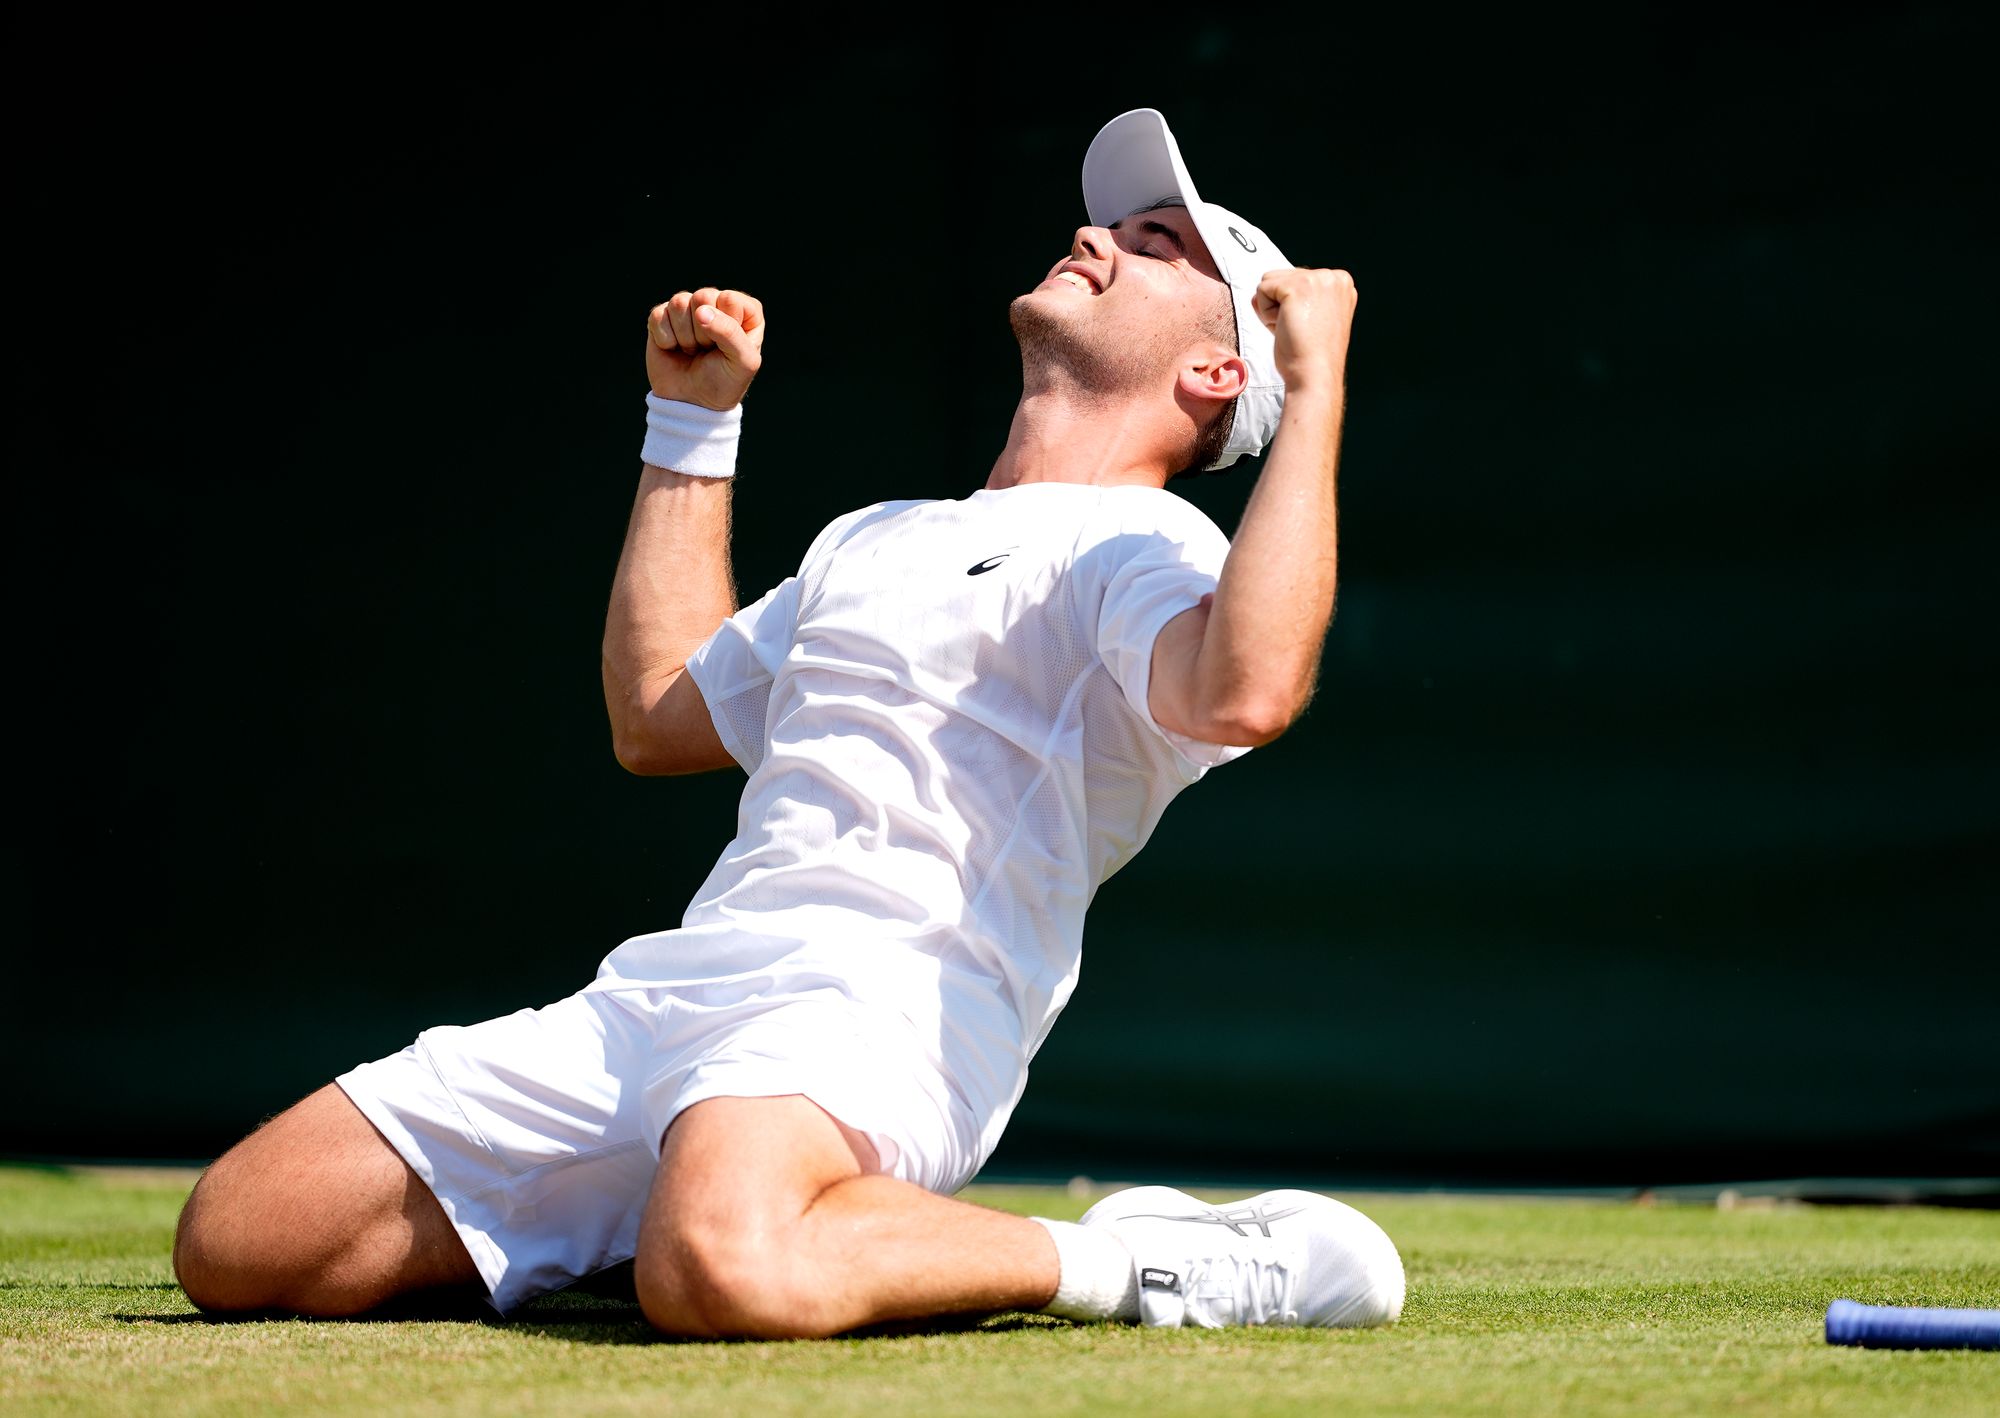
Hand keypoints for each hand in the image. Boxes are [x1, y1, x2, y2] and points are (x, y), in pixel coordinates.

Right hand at [646, 288, 764, 410]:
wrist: (691, 403)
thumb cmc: (724, 382)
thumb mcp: (742, 363)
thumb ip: (731, 333)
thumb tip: (701, 311)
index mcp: (744, 311)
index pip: (729, 299)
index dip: (725, 326)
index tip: (727, 348)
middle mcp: (716, 304)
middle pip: (703, 296)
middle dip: (703, 331)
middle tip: (707, 350)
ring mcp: (688, 309)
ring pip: (679, 302)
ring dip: (685, 336)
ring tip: (693, 351)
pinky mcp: (663, 317)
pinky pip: (659, 315)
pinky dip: (665, 339)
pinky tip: (674, 349)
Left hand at [1250, 268, 1356, 392]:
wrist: (1315, 375)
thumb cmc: (1310, 355)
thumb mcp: (1311, 318)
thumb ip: (1296, 298)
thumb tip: (1259, 292)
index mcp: (1341, 283)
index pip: (1296, 280)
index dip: (1292, 307)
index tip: (1309, 328)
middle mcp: (1333, 276)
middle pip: (1282, 278)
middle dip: (1280, 307)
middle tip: (1299, 331)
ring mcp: (1317, 279)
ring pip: (1269, 281)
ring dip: (1271, 309)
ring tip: (1292, 328)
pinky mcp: (1297, 286)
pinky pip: (1261, 290)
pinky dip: (1265, 314)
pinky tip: (1284, 327)